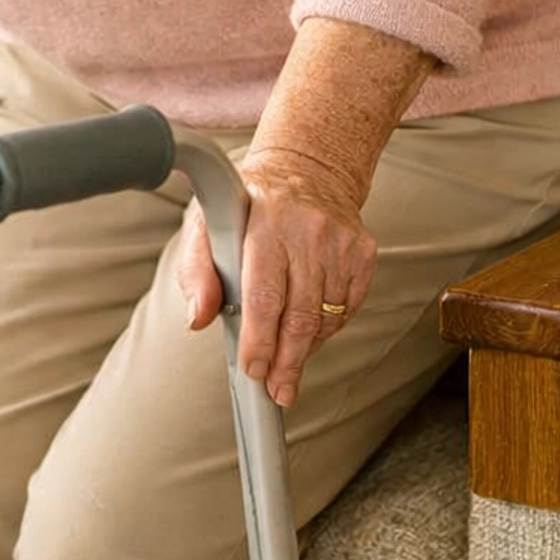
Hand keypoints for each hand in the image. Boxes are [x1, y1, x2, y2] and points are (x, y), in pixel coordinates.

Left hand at [177, 150, 377, 407]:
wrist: (308, 168)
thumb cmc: (248, 202)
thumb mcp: (207, 221)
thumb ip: (197, 270)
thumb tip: (198, 318)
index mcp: (265, 219)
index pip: (263, 295)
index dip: (259, 340)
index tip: (253, 370)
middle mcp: (309, 229)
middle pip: (299, 315)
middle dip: (286, 362)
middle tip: (277, 391)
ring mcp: (341, 241)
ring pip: (325, 317)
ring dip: (305, 350)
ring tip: (289, 368)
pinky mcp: (363, 251)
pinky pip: (347, 307)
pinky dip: (327, 329)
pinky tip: (309, 335)